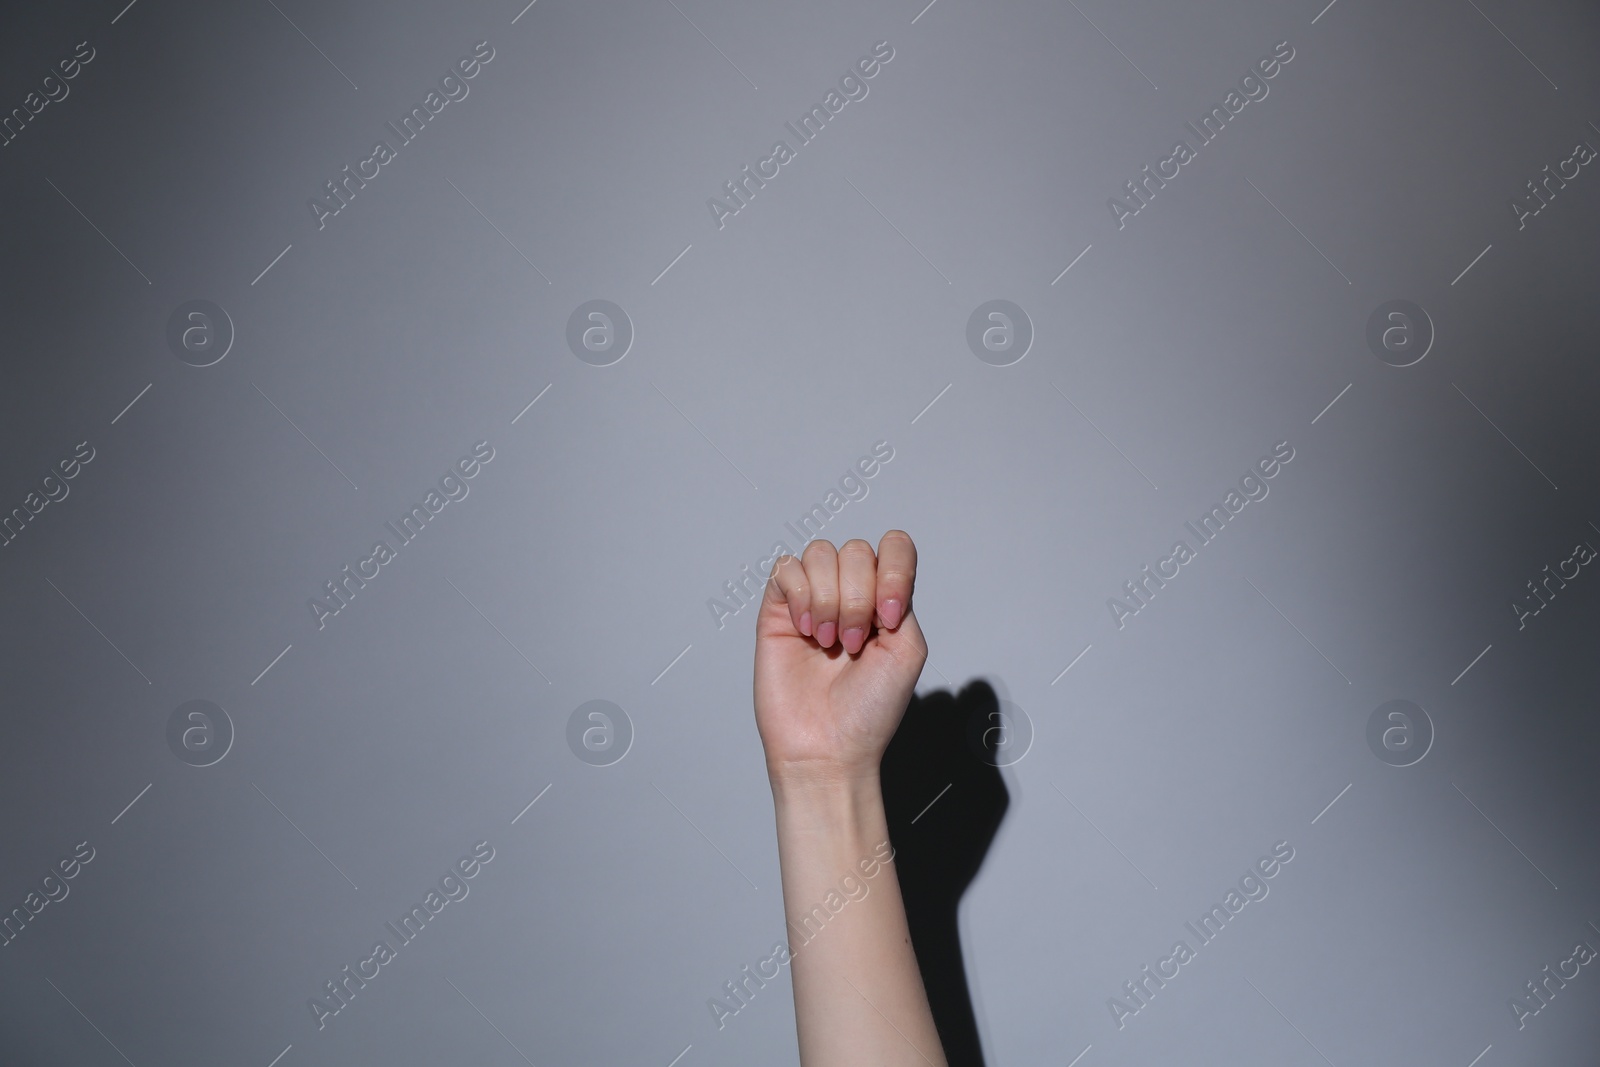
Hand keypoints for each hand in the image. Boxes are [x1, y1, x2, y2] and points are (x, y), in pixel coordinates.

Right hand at [753, 531, 927, 784]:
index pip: (894, 548)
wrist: (827, 747)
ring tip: (828, 641)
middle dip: (857, 598)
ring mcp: (813, 600)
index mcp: (885, 600)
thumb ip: (902, 599)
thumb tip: (876, 575)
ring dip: (829, 599)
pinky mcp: (778, 611)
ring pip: (820, 554)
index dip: (894, 570)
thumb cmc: (868, 711)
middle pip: (856, 551)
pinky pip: (785, 568)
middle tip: (852, 643)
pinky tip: (806, 631)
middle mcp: (850, 594)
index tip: (887, 617)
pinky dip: (800, 596)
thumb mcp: (908, 650)